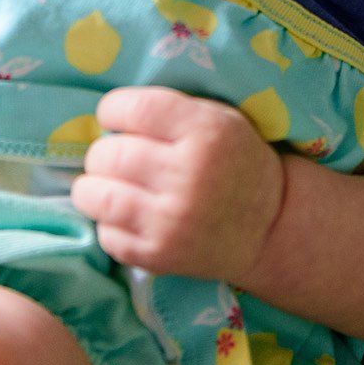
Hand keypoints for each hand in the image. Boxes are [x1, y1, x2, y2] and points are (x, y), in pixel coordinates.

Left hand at [71, 87, 284, 280]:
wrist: (269, 227)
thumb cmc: (235, 161)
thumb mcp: (218, 118)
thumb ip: (169, 108)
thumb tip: (106, 112)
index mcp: (205, 132)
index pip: (133, 109)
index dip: (113, 110)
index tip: (117, 118)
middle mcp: (187, 176)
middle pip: (107, 153)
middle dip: (105, 152)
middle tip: (119, 157)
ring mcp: (171, 221)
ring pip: (94, 195)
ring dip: (95, 187)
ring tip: (112, 185)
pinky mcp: (159, 256)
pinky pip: (106, 234)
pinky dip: (109, 223)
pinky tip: (130, 216)